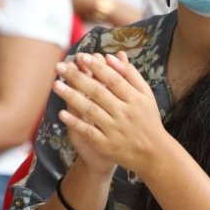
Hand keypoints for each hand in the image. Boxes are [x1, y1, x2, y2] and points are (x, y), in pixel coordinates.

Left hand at [52, 52, 171, 177]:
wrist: (153, 154)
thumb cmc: (147, 119)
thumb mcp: (146, 95)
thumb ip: (130, 74)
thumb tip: (113, 55)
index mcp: (135, 99)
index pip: (113, 79)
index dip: (97, 67)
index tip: (82, 56)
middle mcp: (124, 113)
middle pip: (98, 92)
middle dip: (77, 77)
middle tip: (60, 66)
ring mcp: (114, 129)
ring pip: (90, 110)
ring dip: (72, 97)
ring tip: (56, 85)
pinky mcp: (106, 145)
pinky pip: (88, 132)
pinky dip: (75, 122)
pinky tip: (62, 113)